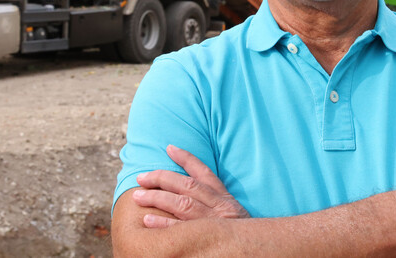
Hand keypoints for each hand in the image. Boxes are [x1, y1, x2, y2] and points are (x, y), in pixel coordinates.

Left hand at [132, 145, 249, 227]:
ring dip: (157, 197)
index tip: (169, 148)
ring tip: (138, 195)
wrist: (257, 249)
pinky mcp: (205, 238)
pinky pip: (180, 230)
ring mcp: (211, 222)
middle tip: (141, 177)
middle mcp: (218, 206)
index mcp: (224, 197)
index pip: (204, 172)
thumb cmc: (241, 231)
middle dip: (162, 178)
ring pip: (181, 204)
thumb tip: (192, 189)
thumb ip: (216, 200)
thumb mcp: (233, 211)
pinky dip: (163, 223)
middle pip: (187, 185)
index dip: (186, 158)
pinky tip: (147, 219)